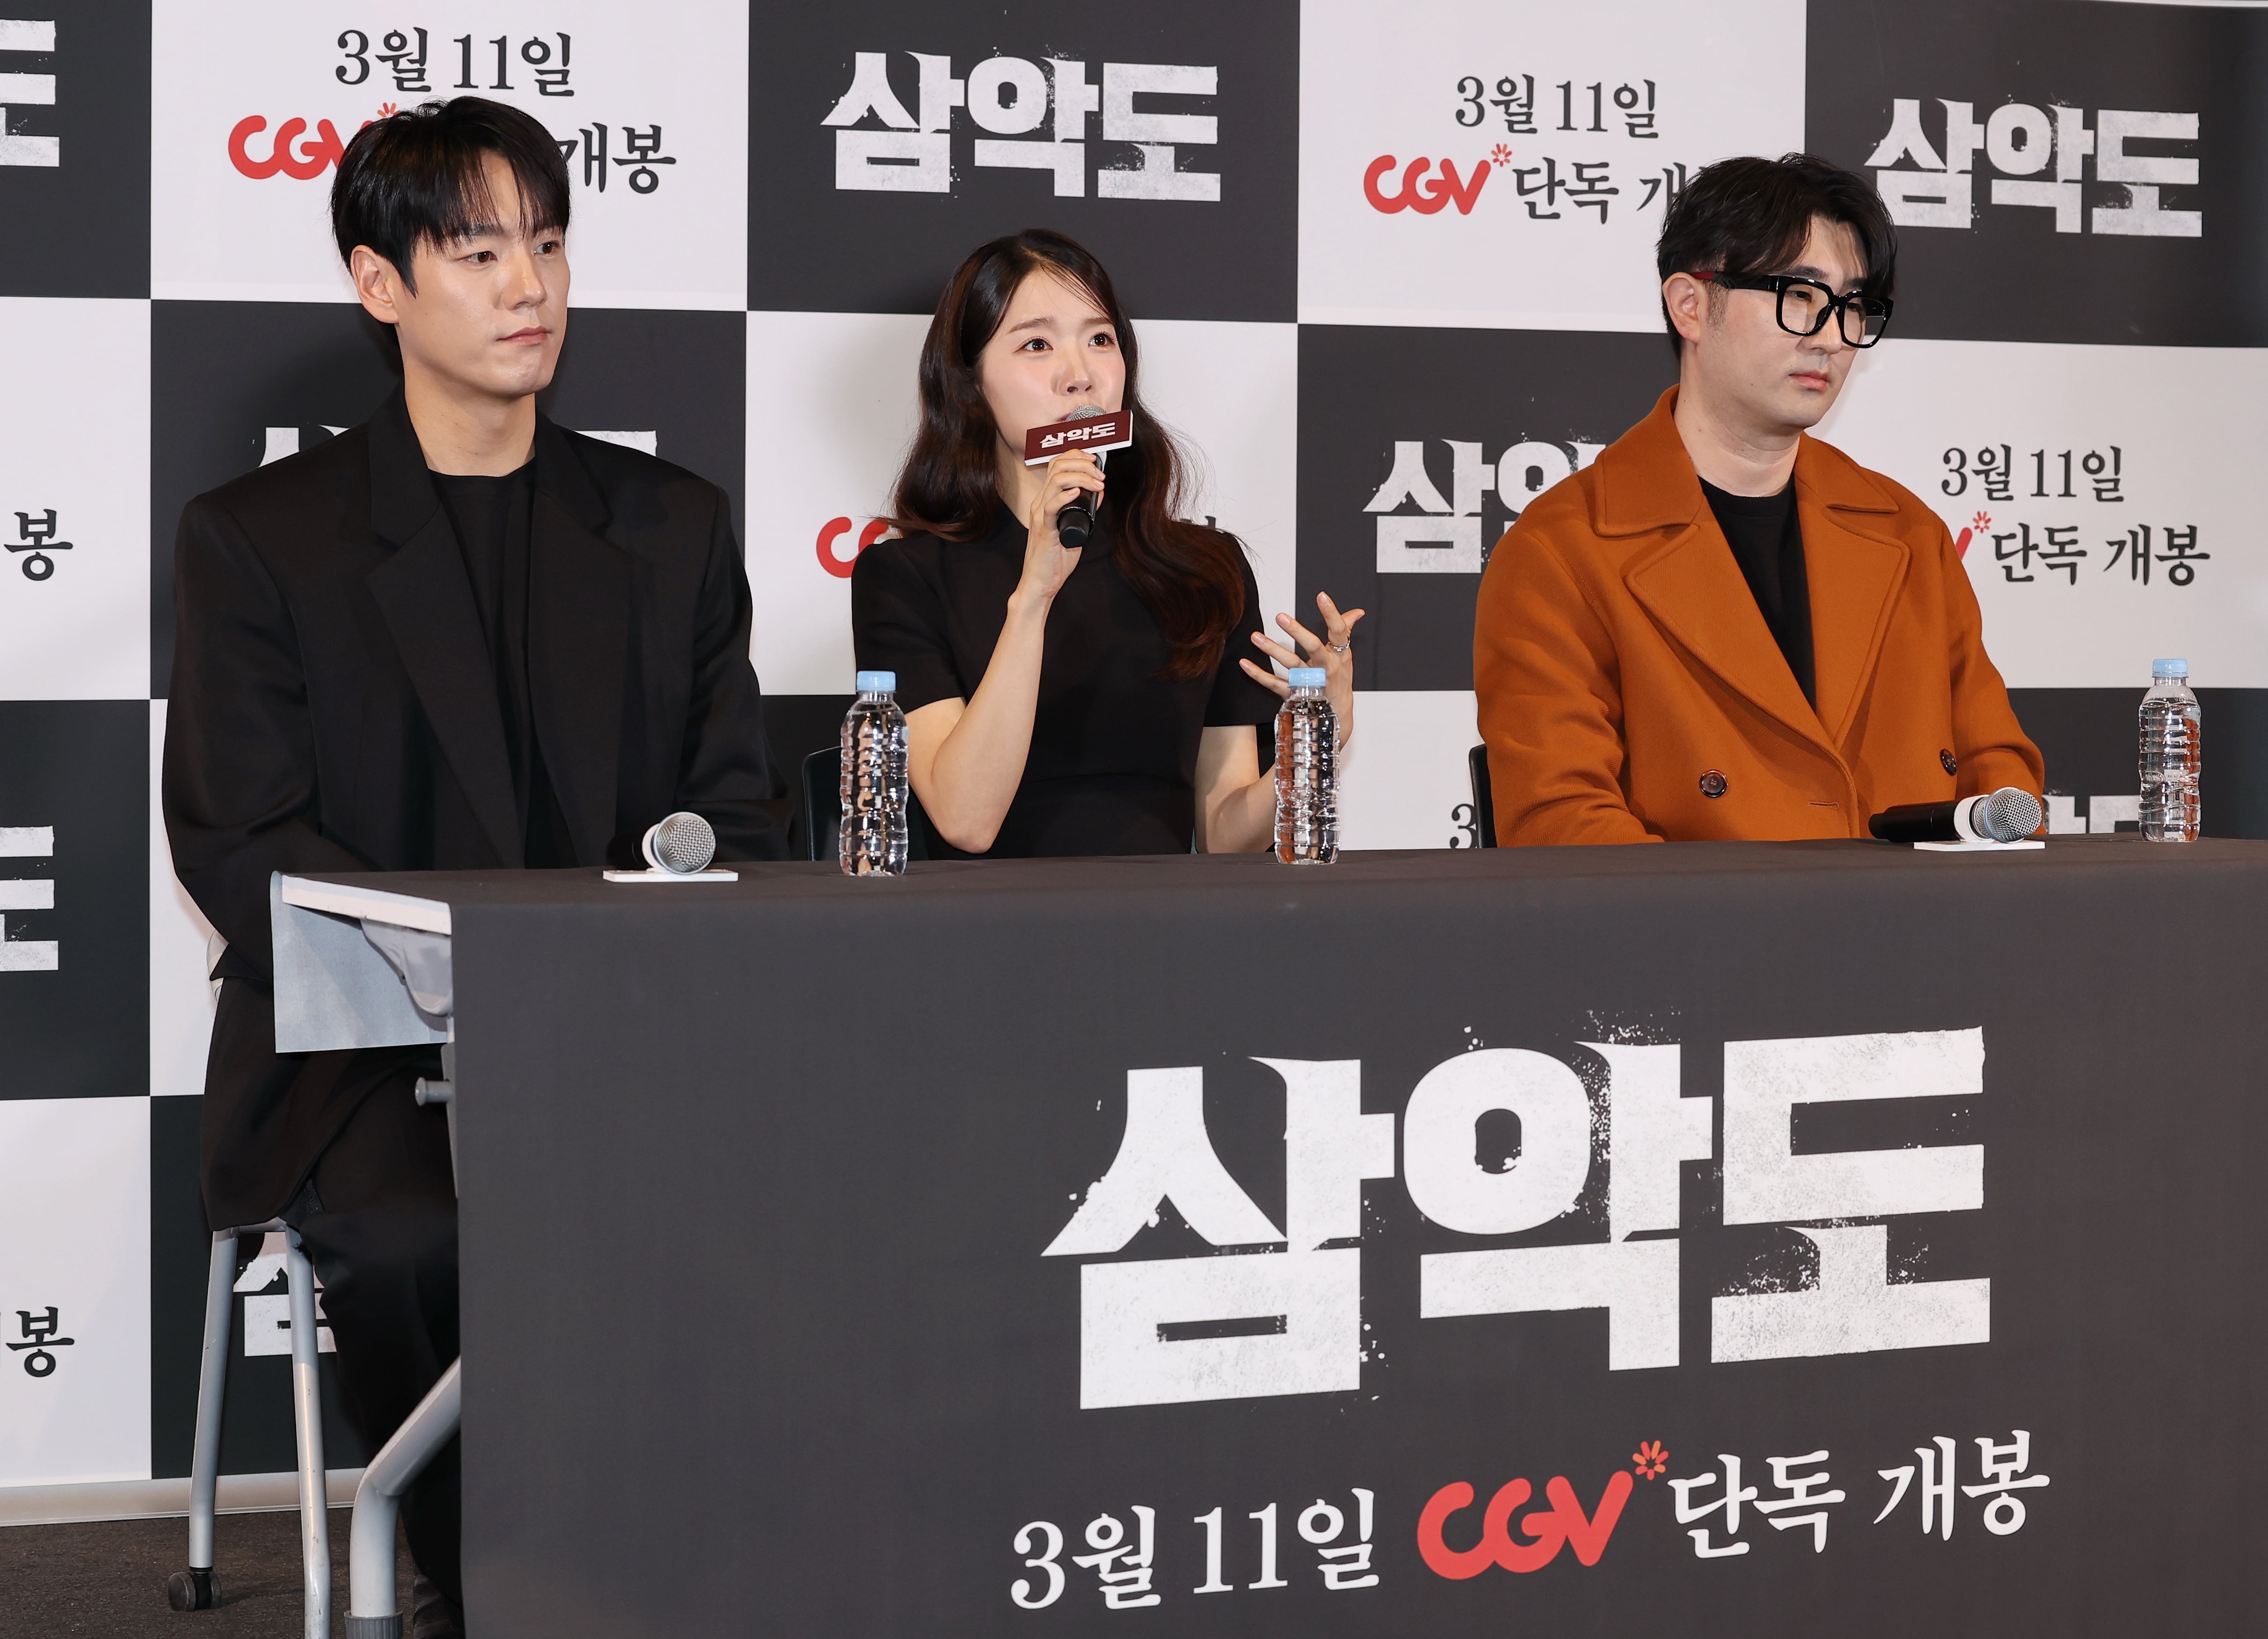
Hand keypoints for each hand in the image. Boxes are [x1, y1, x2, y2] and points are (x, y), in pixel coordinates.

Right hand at [1014, 450, 1104, 605]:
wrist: (1041, 583)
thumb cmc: (1055, 560)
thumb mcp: (1077, 529)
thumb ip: (1085, 511)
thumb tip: (1099, 493)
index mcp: (1046, 500)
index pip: (1056, 464)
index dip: (1075, 456)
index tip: (1094, 460)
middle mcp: (1040, 503)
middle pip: (1057, 466)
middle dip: (1083, 464)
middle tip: (1100, 475)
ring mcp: (1040, 515)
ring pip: (1056, 481)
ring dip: (1081, 477)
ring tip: (1098, 484)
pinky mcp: (1043, 529)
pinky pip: (1051, 506)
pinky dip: (1065, 496)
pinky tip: (1079, 493)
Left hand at [1238, 592, 1366, 750]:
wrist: (1335, 718)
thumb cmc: (1340, 682)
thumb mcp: (1346, 657)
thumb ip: (1346, 631)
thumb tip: (1357, 612)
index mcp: (1340, 657)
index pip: (1339, 632)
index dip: (1332, 614)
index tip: (1321, 596)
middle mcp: (1326, 668)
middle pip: (1313, 647)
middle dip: (1297, 631)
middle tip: (1280, 616)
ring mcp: (1309, 683)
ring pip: (1291, 664)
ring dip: (1272, 649)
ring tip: (1255, 636)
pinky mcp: (1294, 695)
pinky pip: (1275, 684)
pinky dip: (1258, 675)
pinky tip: (1245, 664)